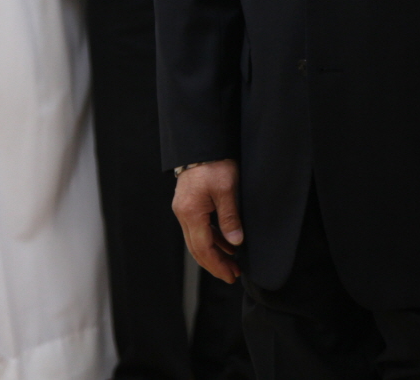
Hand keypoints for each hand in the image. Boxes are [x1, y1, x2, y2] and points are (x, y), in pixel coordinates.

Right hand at [172, 159, 242, 282]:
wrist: (202, 144)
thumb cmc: (215, 163)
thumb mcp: (227, 190)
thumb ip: (230, 217)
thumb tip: (235, 242)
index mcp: (191, 213)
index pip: (203, 249)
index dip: (217, 265)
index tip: (230, 275)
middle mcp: (183, 214)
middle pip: (197, 248)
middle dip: (215, 264)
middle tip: (232, 275)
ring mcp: (185, 209)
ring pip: (198, 239)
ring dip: (214, 252)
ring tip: (232, 262)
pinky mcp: (190, 204)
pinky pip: (200, 228)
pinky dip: (213, 238)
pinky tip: (226, 243)